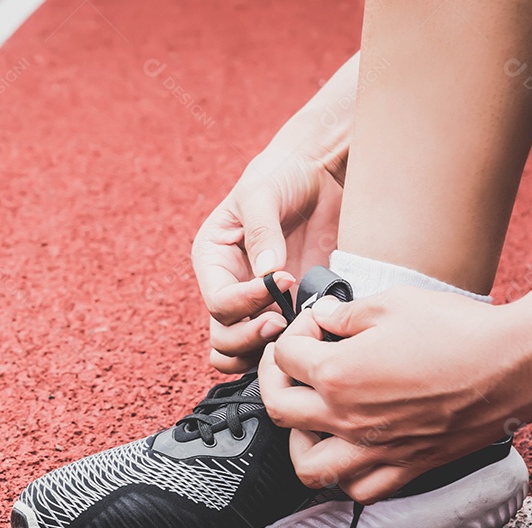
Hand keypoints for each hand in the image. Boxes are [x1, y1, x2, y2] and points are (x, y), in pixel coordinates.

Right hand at [192, 56, 356, 374]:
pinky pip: (278, 344)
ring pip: (244, 351)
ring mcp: (258, 303)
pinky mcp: (287, 308)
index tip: (281, 282)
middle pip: (223, 336)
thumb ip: (261, 232)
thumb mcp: (262, 193)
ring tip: (294, 334)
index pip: (217, 302)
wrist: (318, 172)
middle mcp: (230, 287)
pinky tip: (311, 332)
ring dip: (264, 352)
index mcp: (213, 261)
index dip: (244, 303)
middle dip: (250, 337)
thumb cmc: (280, 174)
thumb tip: (267, 273)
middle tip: (283, 322)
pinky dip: (290, 349)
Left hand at [258, 287, 531, 502]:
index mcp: (337, 375)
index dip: (295, 330)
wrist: (515, 366)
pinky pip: (359, 491)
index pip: (285, 356)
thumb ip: (346, 314)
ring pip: (308, 468)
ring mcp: (375, 450)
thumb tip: (324, 318)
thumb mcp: (391, 304)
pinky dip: (345, 477)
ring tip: (311, 418)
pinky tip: (351, 450)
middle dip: (277, 380)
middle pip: (279, 409)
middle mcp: (347, 419)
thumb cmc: (458, 330)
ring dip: (298, 441)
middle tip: (295, 364)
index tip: (318, 323)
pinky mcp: (406, 468)